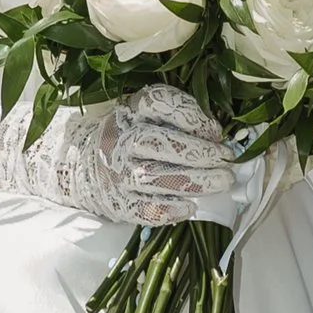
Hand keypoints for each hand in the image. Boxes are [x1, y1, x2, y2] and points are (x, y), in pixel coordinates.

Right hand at [110, 81, 239, 223]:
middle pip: (156, 142)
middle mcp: (119, 139)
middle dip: (198, 151)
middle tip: (226, 158)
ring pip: (153, 176)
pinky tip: (190, 207)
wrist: (87, 165)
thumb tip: (217, 136)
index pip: (156, 103)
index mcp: (130, 111)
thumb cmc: (130, 137)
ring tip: (222, 181)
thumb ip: (177, 119)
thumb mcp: (147, 116)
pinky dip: (169, 210)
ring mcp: (117, 172)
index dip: (190, 115)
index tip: (215, 130)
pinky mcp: (119, 202)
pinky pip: (144, 209)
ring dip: (193, 180)